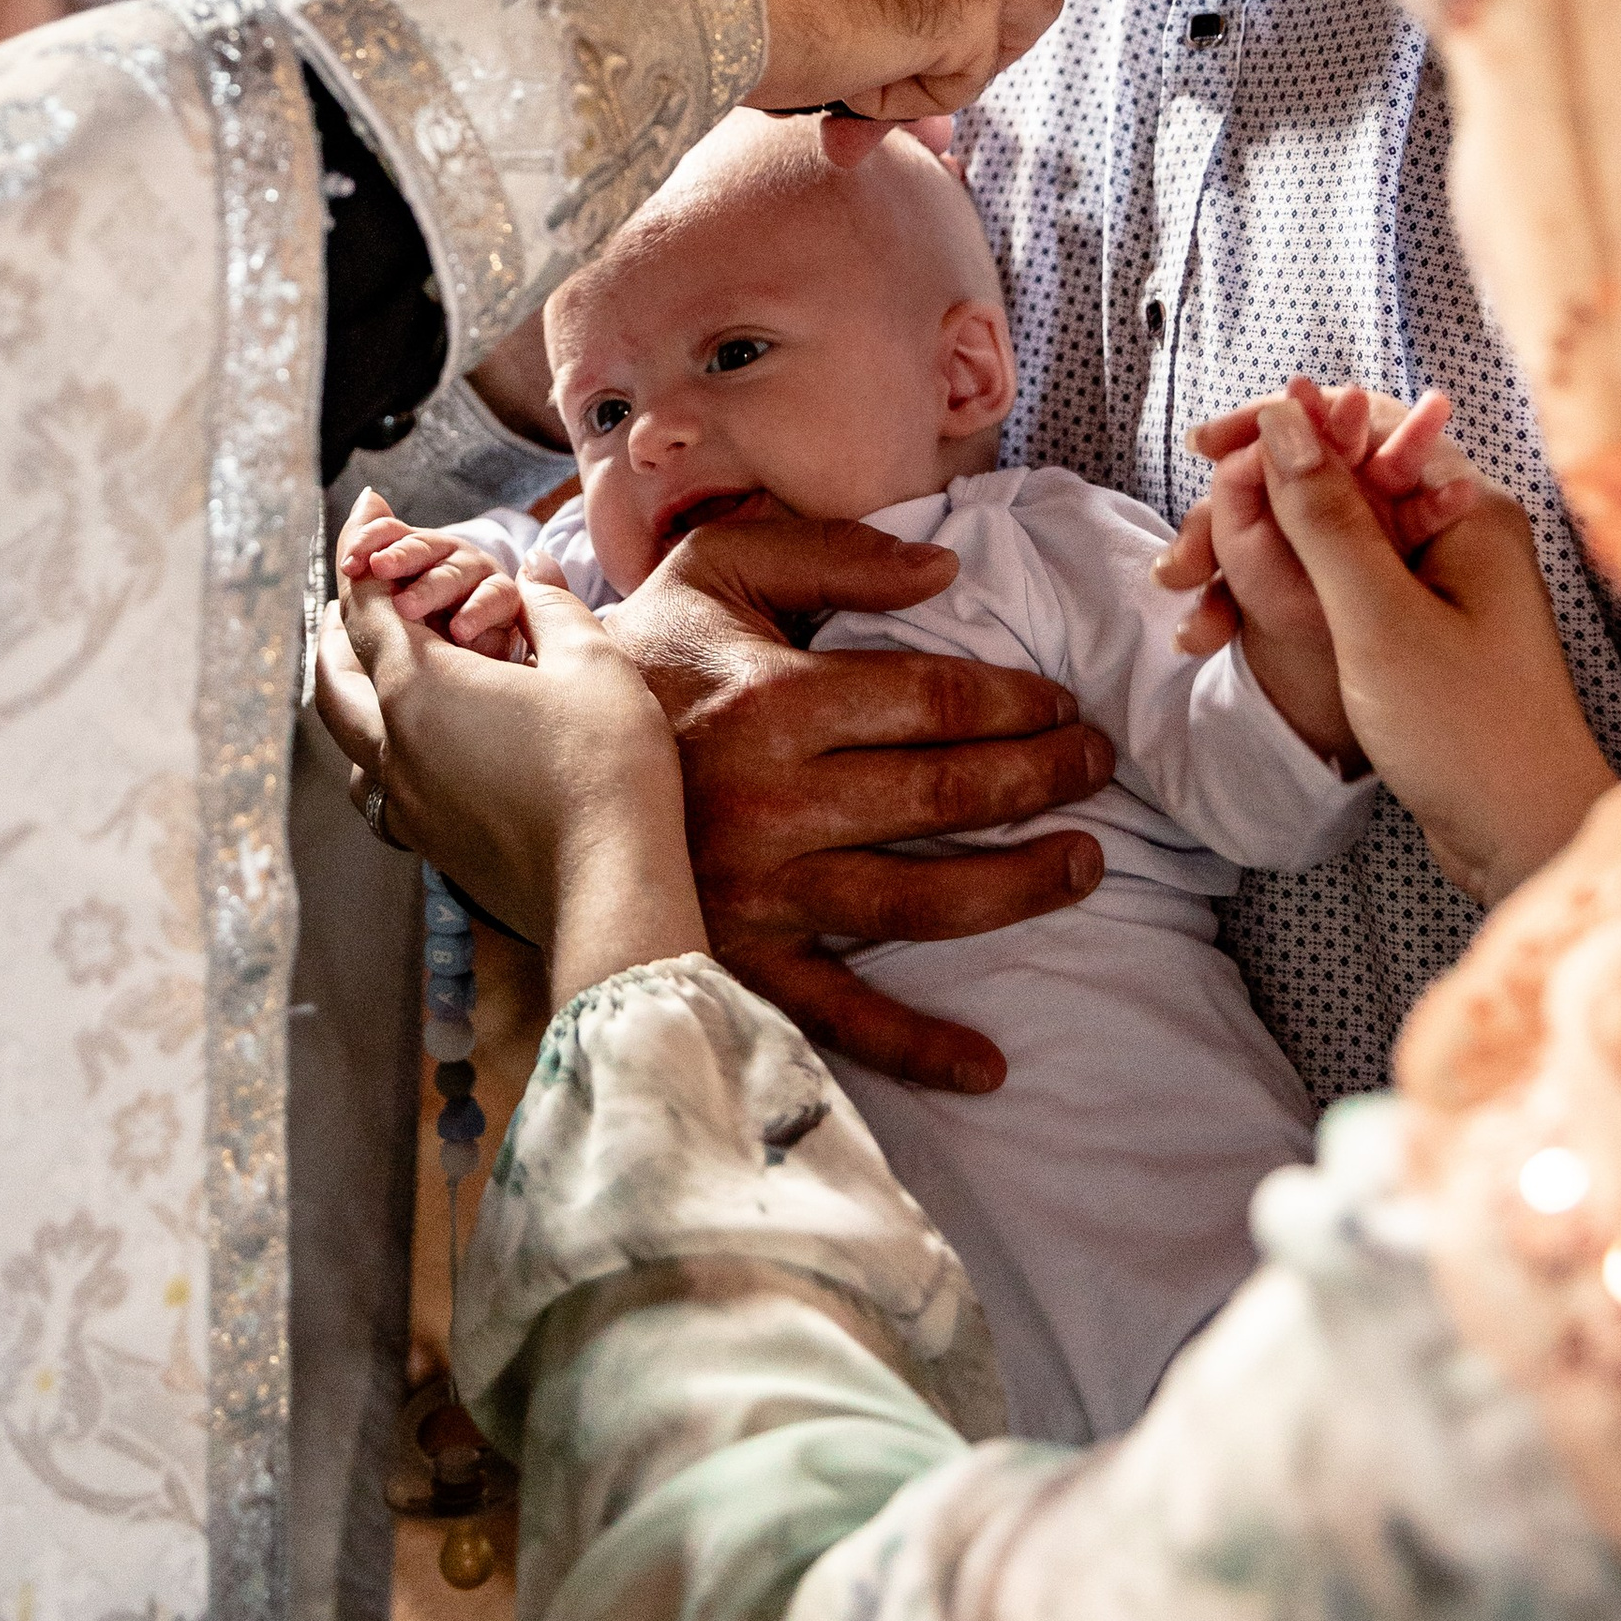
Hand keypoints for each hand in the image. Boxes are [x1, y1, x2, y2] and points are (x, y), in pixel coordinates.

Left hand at [316, 517, 703, 1002]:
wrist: (610, 889)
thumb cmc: (606, 768)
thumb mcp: (592, 663)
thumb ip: (552, 607)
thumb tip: (536, 569)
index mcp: (419, 688)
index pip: (365, 602)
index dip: (362, 549)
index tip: (369, 509)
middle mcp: (392, 746)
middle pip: (331, 671)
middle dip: (336, 620)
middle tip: (356, 583)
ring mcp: (405, 801)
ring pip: (344, 734)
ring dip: (347, 687)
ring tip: (370, 661)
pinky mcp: (427, 843)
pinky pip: (374, 784)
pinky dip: (374, 746)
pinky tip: (406, 744)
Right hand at [598, 507, 1112, 1092]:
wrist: (522, 757)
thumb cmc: (641, 659)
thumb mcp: (716, 569)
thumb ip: (830, 554)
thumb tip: (942, 572)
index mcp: (774, 699)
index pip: (935, 699)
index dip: (1018, 701)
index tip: (1061, 704)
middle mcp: (774, 799)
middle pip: (945, 792)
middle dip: (1042, 778)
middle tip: (1098, 767)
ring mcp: (756, 890)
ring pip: (920, 899)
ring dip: (1019, 886)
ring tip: (1084, 865)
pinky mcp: (736, 957)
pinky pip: (839, 1014)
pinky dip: (918, 1045)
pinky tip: (989, 1065)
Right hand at [665, 0, 1061, 124]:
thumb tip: (811, 29)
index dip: (869, 1)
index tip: (816, 44)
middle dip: (912, 46)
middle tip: (844, 102)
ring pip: (990, 14)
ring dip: (915, 71)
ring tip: (828, 87)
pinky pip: (966, 71)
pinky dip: (908, 97)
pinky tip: (838, 81)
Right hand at [1159, 383, 1480, 762]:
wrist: (1525, 840)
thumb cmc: (1469, 730)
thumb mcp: (1379, 618)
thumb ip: (1327, 515)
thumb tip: (1282, 415)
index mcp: (1467, 506)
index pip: (1361, 421)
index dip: (1277, 425)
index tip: (1204, 449)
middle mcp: (1456, 530)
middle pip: (1334, 479)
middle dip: (1250, 505)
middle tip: (1185, 552)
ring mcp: (1437, 582)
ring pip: (1324, 538)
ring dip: (1251, 558)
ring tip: (1189, 599)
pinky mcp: (1417, 629)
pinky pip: (1332, 588)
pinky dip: (1275, 600)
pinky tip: (1223, 633)